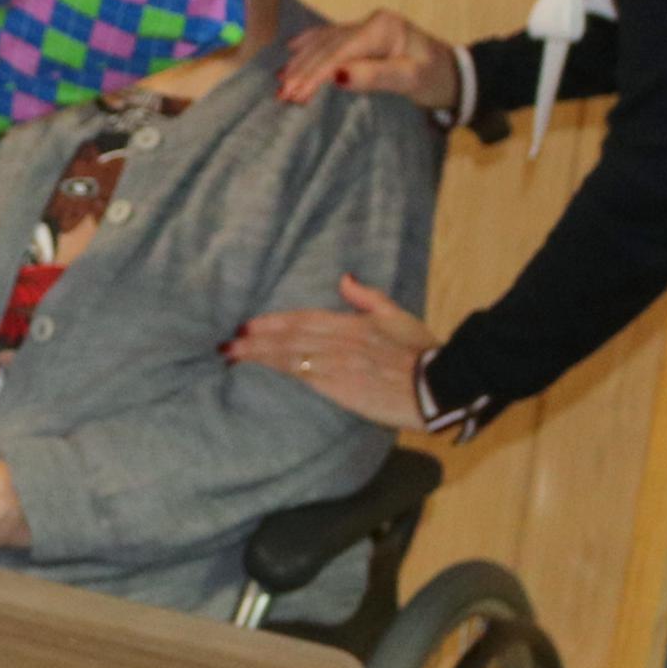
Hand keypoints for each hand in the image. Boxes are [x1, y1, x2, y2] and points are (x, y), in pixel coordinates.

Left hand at [222, 276, 436, 430]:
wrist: (439, 385)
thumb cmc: (420, 352)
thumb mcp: (396, 315)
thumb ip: (367, 297)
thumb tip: (344, 278)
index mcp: (353, 323)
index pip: (302, 319)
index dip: (272, 322)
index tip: (246, 324)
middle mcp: (340, 341)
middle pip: (289, 337)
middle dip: (255, 339)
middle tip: (227, 342)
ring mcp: (339, 365)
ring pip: (290, 356)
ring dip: (258, 355)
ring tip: (231, 355)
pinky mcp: (342, 389)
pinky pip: (303, 377)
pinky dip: (279, 372)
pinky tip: (261, 372)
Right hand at [275, 9, 459, 113]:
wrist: (455, 74)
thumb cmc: (436, 78)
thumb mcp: (410, 80)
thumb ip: (374, 77)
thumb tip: (337, 76)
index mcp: (382, 28)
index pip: (339, 53)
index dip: (315, 75)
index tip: (295, 95)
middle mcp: (372, 22)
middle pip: (328, 47)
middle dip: (302, 71)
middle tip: (281, 95)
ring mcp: (367, 26)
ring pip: (325, 43)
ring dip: (301, 63)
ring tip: (280, 83)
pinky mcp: (364, 35)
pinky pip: (330, 38)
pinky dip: (309, 46)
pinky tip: (292, 50)